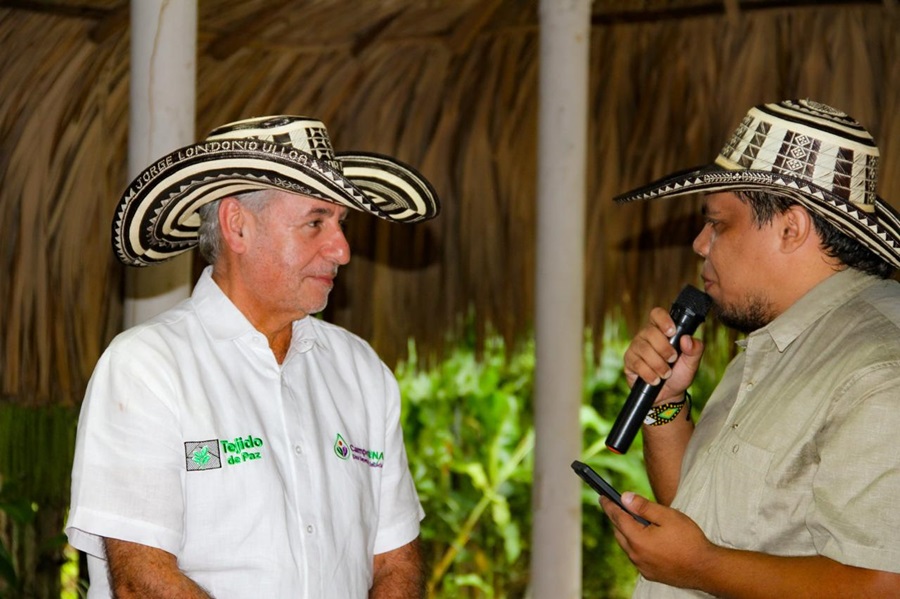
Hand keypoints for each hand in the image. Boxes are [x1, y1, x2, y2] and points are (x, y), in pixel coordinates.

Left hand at [600, 493, 717, 588]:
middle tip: (617, 506)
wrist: (706, 569)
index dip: (609, 505)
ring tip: (632, 520)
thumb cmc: (689, 540)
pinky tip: (645, 539)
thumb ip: (643, 506)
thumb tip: (624, 497)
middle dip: (616, 518)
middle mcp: (636, 555)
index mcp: (637, 539)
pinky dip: (635, 545)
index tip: (602, 496)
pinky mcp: (650, 574)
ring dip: (626, 532)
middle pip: (618, 532)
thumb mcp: (668, 516)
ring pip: (626, 545)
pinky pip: (636, 556)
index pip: (617, 517)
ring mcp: (642, 567)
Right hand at [623, 307, 704, 403]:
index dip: (663, 320)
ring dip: (658, 364)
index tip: (672, 332)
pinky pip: (637, 363)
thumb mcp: (692, 363)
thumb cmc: (679, 374)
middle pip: (650, 333)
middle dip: (664, 349)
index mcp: (662, 330)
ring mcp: (636, 347)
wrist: (668, 395)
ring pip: (643, 349)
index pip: (657, 314)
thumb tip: (687, 338)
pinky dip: (649, 374)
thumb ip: (695, 349)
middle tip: (672, 359)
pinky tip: (655, 380)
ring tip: (666, 374)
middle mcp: (646, 335)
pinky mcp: (629, 361)